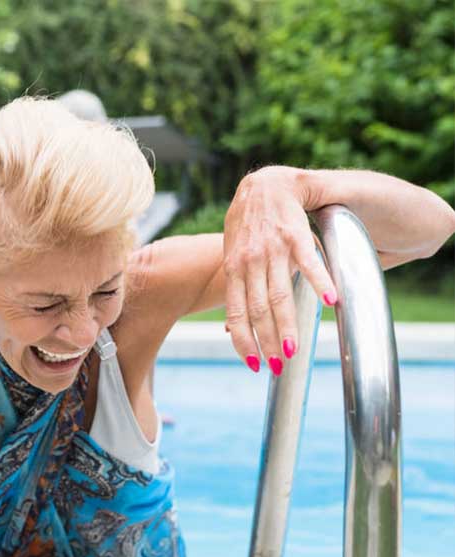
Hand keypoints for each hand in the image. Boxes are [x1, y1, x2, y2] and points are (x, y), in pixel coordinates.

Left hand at [223, 166, 337, 374]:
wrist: (265, 185)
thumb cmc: (248, 226)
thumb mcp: (233, 257)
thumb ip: (235, 292)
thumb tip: (231, 329)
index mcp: (234, 270)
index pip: (237, 313)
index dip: (244, 341)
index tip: (254, 365)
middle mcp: (250, 262)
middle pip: (258, 309)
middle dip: (268, 341)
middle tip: (278, 366)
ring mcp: (272, 249)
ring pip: (280, 293)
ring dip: (287, 324)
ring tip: (294, 349)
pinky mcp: (295, 235)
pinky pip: (309, 262)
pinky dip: (320, 282)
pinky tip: (331, 302)